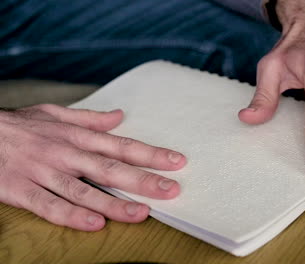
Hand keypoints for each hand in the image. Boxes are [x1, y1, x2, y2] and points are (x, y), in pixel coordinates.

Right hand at [0, 104, 185, 230]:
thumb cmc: (20, 126)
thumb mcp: (55, 114)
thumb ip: (89, 119)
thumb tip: (120, 116)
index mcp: (76, 136)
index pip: (121, 146)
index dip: (151, 154)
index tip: (177, 161)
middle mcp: (64, 153)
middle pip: (110, 169)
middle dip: (143, 180)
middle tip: (172, 190)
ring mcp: (42, 172)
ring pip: (83, 190)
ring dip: (114, 203)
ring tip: (141, 213)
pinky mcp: (19, 189)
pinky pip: (48, 206)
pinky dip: (72, 215)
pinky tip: (95, 224)